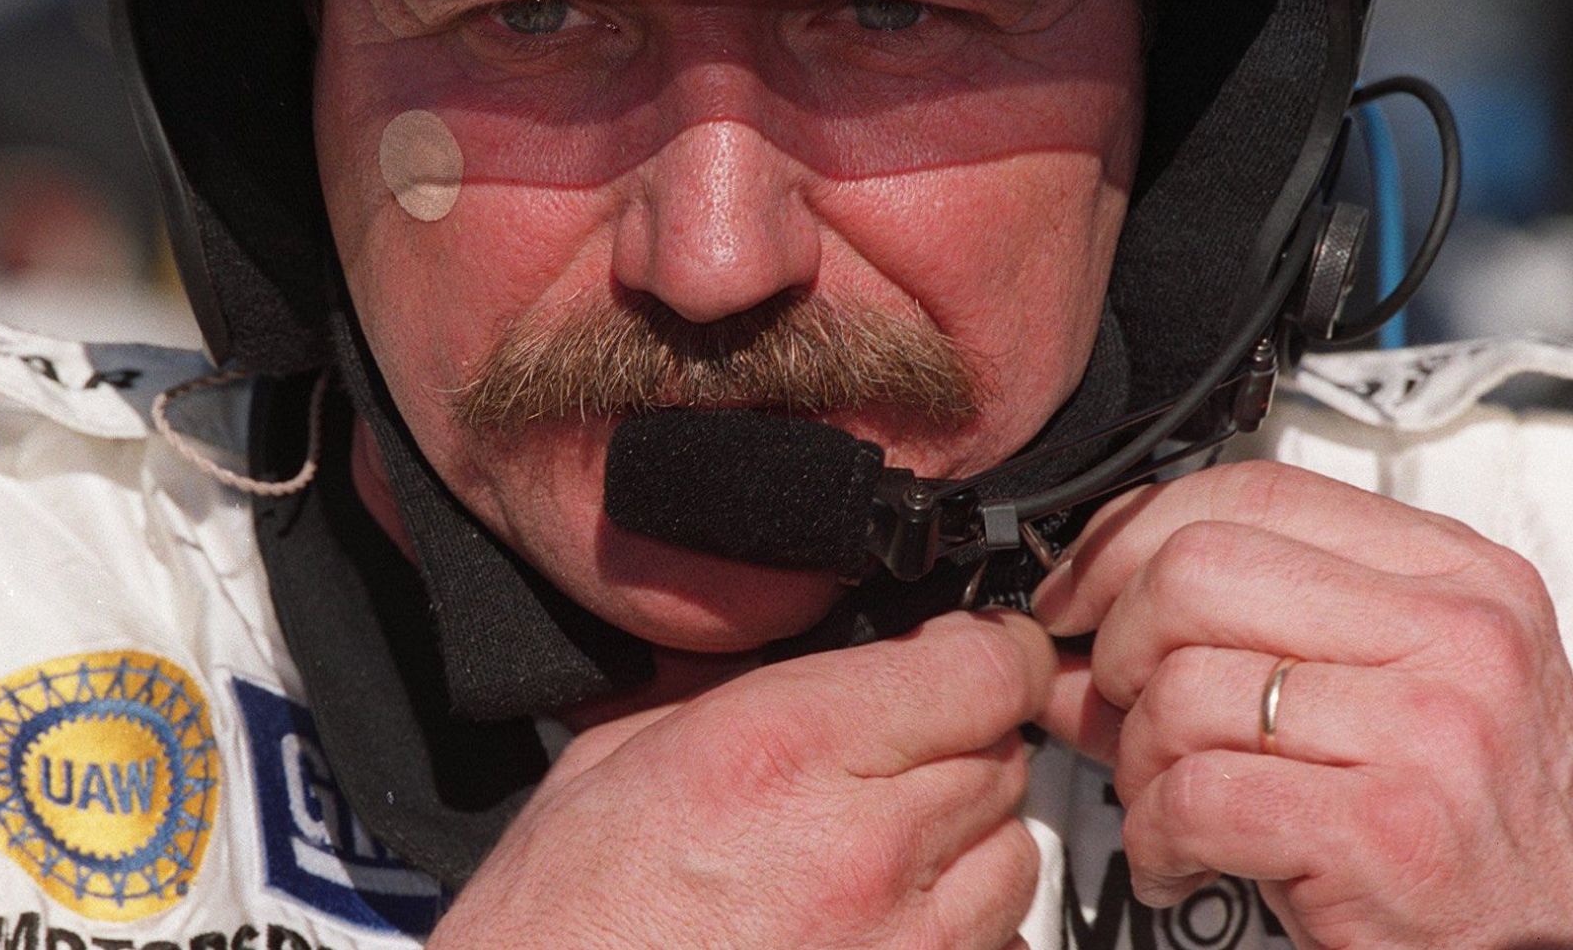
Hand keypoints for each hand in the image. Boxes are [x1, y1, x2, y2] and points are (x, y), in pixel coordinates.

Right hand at [430, 610, 1056, 948]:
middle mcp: (865, 848)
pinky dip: (957, 938)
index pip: (982, 667)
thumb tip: (824, 660)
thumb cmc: (560, 928)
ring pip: (1014, 858)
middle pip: (1003, 757)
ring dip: (965, 848)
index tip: (974, 656)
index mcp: (785, 748)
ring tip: (870, 864)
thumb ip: (741, 693)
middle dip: (959, 749)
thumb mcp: (614, 756)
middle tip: (881, 772)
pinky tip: (876, 936)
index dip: (986, 652)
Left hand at [1034, 459, 1572, 947]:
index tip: (1080, 592)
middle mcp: (1456, 635)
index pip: (1250, 493)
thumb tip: (1064, 629)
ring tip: (1168, 802)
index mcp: (1453, 574)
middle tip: (1124, 707)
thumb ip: (1228, 638)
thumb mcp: (1368, 691)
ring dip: (1136, 760)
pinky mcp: (1389, 832)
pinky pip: (1194, 795)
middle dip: (1119, 646)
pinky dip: (1155, 837)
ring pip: (1181, 688)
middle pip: (1195, 573)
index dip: (1129, 537)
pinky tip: (1181, 859)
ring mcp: (1431, 729)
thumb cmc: (1456, 818)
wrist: (1559, 933)